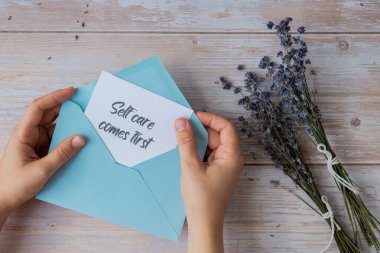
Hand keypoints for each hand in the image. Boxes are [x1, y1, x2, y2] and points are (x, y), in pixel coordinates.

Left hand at [0, 87, 84, 228]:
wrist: (3, 199)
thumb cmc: (15, 185)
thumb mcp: (41, 170)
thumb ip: (62, 154)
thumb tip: (80, 139)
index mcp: (23, 133)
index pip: (38, 108)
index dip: (54, 97)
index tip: (71, 92)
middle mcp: (28, 133)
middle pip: (47, 113)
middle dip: (64, 105)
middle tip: (82, 101)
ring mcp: (35, 140)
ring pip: (53, 125)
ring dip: (67, 121)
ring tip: (84, 119)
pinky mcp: (41, 148)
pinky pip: (56, 137)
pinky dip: (67, 135)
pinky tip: (78, 136)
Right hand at [175, 111, 243, 252]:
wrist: (204, 222)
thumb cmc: (202, 198)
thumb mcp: (191, 167)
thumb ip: (186, 142)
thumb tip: (182, 122)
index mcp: (232, 156)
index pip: (226, 127)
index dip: (210, 118)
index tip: (193, 116)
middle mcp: (231, 158)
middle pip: (218, 135)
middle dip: (201, 128)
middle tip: (183, 125)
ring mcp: (224, 165)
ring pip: (212, 144)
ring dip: (198, 139)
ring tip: (181, 136)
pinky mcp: (216, 171)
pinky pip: (208, 153)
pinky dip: (197, 149)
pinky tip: (184, 148)